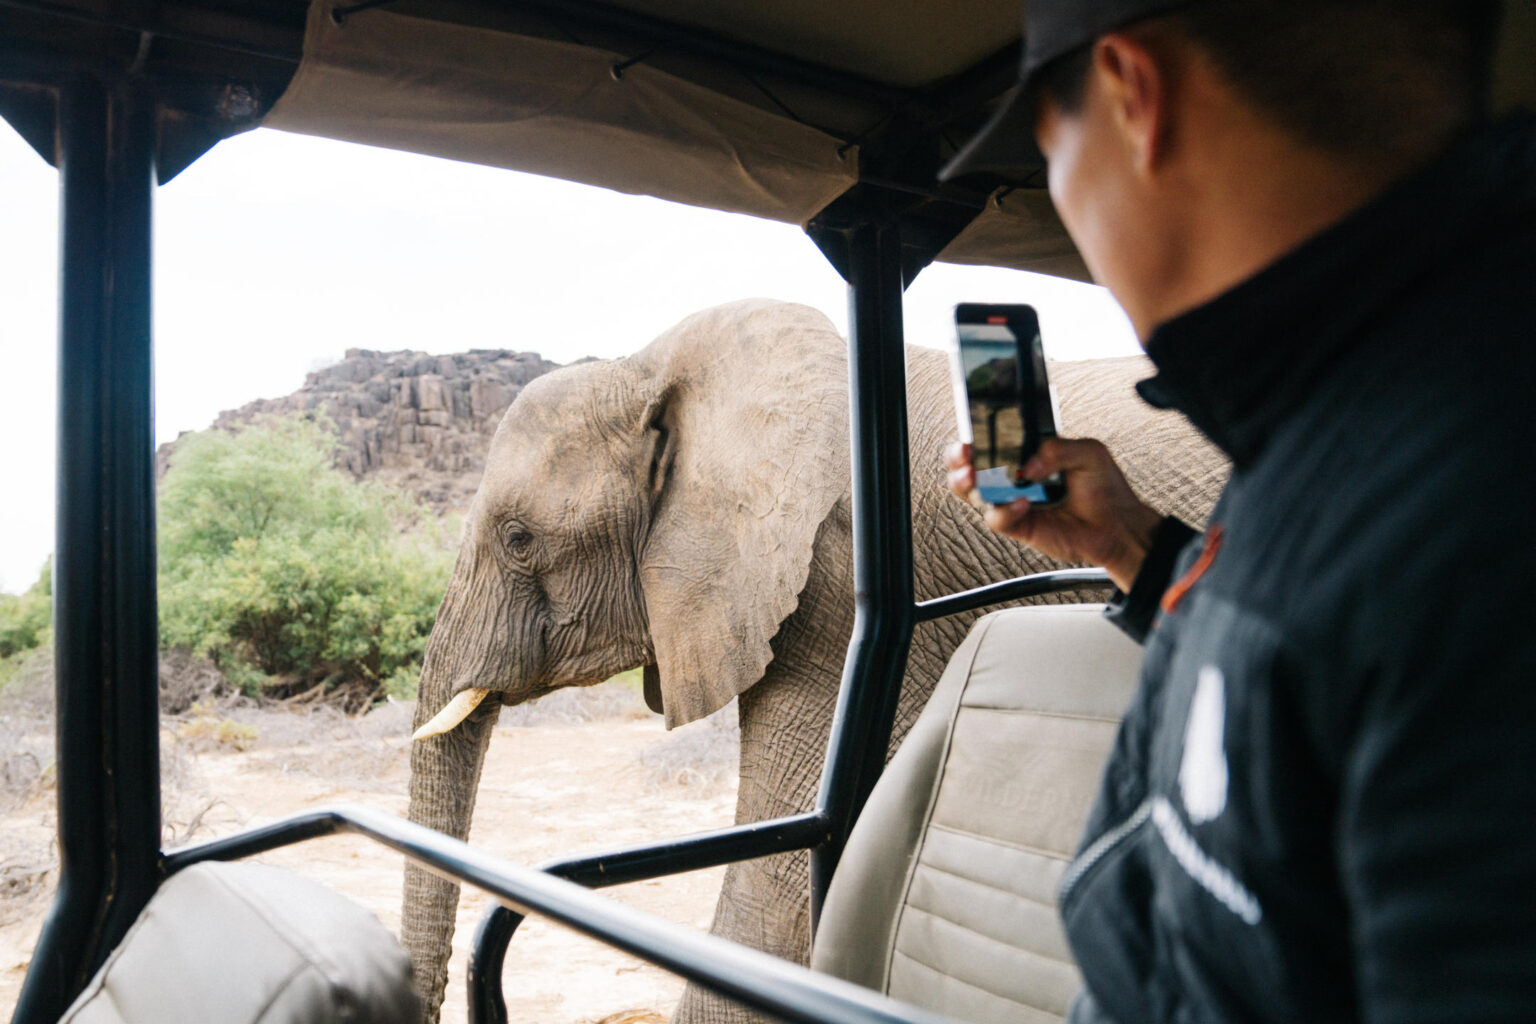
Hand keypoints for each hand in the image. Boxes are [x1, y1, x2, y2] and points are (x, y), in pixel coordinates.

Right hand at [945, 439, 1163, 591]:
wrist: (1118, 525)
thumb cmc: (1103, 487)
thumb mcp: (1088, 452)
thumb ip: (1057, 448)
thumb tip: (1028, 465)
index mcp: (1025, 453)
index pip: (990, 440)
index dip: (973, 435)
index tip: (970, 433)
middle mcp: (1012, 477)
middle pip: (968, 466)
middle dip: (958, 460)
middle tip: (965, 455)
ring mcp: (1011, 501)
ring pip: (972, 494)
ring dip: (968, 484)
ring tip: (976, 477)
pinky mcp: (1017, 526)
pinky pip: (997, 518)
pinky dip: (1004, 510)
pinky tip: (1022, 503)